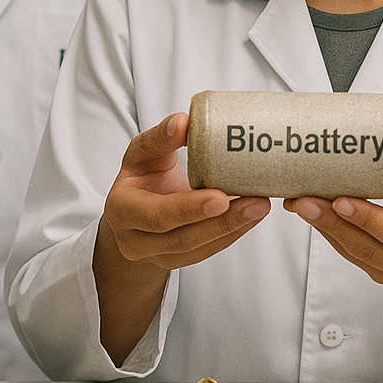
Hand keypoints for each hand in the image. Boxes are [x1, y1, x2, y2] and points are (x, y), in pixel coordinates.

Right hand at [94, 113, 269, 363]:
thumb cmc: (142, 175)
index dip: (188, 208)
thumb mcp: (142, 154)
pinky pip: (208, 251)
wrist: (133, 212)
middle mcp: (134, 240)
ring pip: (198, 248)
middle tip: (256, 202)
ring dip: (233, 227)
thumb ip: (160, 139)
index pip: (155, 214)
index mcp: (121, 210)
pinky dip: (233, 233)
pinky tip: (252, 216)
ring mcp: (156, 256)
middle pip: (181, 238)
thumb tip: (183, 121)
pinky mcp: (178, 261)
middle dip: (221, 222)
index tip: (221, 195)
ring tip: (261, 205)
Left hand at [285, 130, 382, 352]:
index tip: (340, 199)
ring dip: (324, 229)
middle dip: (332, 224)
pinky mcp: (382, 275)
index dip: (368, 219)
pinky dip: (330, 234)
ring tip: (299, 202)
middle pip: (368, 249)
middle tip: (304, 199)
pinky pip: (351, 256)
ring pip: (355, 255)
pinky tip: (312, 214)